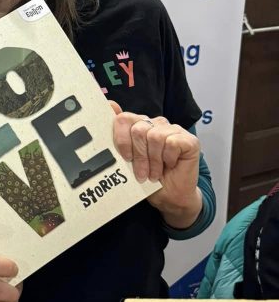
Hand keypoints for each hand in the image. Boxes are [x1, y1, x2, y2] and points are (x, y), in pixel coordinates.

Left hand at [109, 102, 201, 228]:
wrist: (170, 197)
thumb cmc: (148, 179)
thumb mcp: (126, 161)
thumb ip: (119, 135)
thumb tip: (111, 104)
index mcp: (139, 125)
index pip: (124, 119)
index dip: (122, 140)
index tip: (125, 158)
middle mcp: (156, 124)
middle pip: (138, 129)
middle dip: (138, 155)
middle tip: (142, 172)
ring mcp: (173, 130)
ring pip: (154, 136)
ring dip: (153, 161)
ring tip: (155, 172)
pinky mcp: (189, 139)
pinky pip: (171, 143)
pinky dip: (168, 158)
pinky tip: (170, 165)